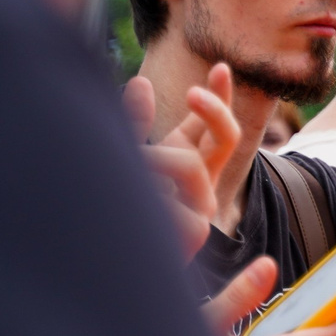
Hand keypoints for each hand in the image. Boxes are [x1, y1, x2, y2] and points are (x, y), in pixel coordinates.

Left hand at [126, 63, 239, 255]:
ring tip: (125, 169)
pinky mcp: (193, 231)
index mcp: (192, 162)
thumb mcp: (126, 158)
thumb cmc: (114, 210)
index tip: (219, 66)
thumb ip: (134, 122)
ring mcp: (201, 206)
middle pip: (227, 136)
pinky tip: (131, 207)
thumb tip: (140, 82)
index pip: (215, 124)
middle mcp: (204, 182)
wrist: (107, 270)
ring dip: (155, 158)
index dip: (222, 96)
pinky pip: (173, 197)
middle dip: (214, 110)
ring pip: (191, 164)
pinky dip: (147, 196)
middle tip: (193, 92)